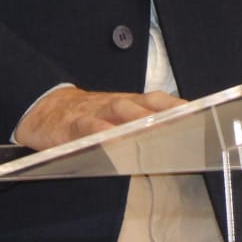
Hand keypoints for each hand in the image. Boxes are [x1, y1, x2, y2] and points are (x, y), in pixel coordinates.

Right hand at [13, 86, 185, 150]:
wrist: (43, 107)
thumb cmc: (87, 115)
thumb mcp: (114, 116)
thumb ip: (140, 124)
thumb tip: (174, 139)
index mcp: (129, 103)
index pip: (158, 101)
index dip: (177, 106)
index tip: (199, 114)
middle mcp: (115, 105)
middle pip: (144, 105)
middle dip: (164, 113)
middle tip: (183, 124)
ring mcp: (94, 112)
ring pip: (119, 111)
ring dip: (138, 119)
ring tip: (154, 130)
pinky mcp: (73, 125)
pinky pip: (88, 127)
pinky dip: (100, 132)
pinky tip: (111, 140)